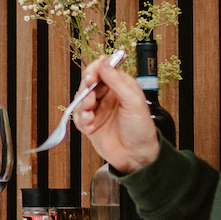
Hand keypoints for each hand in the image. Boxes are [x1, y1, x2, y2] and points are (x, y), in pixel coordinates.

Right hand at [73, 56, 161, 173]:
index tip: (93, 75)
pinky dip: (81, 120)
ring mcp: (98, 110)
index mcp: (120, 86)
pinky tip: (90, 125)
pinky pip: (79, 117)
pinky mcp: (90, 125)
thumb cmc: (141, 129)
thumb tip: (103, 62)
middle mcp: (108, 96)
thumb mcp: (132, 101)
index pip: (103, 70)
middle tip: (89, 94)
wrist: (137, 157)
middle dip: (86, 88)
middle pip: (89, 83)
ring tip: (90, 113)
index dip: (95, 70)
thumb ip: (116, 80)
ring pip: (81, 99)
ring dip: (83, 105)